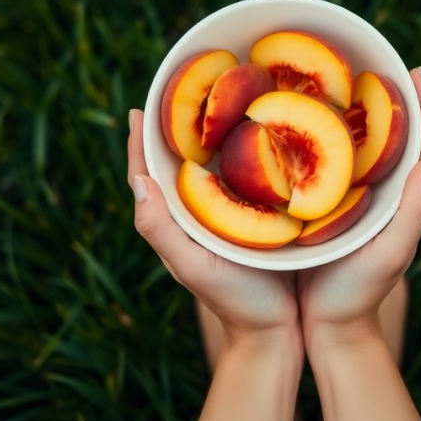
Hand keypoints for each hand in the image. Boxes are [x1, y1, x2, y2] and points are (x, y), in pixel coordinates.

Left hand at [127, 109, 301, 352]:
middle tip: (178, 88)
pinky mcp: (254, 219)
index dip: (139, 141)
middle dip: (172, 128)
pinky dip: (242, 153)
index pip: (146, 174)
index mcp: (177, 223)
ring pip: (208, 168)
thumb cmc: (238, 302)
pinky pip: (243, 178)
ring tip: (214, 100)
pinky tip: (259, 134)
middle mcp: (196, 217)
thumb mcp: (195, 267)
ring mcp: (224, 218)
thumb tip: (138, 180)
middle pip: (174, 164)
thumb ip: (162, 230)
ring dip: (207, 136)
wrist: (283, 332)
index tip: (139, 107)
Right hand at [297, 67, 420, 356]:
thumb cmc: (356, 295)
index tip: (415, 71)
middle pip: (396, 140)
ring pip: (364, 150)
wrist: (324, 330)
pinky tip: (307, 124)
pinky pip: (333, 167)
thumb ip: (413, 214)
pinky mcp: (330, 213)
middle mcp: (384, 200)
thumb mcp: (389, 256)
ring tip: (344, 81)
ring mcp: (357, 207)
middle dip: (391, 100)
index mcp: (404, 203)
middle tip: (377, 62)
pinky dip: (328, 140)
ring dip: (360, 115)